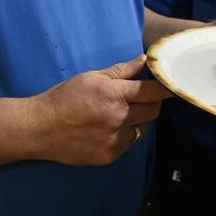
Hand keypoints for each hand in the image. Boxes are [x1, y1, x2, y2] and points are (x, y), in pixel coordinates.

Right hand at [32, 55, 172, 165]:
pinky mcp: (109, 156)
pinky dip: (124, 135)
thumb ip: (120, 71)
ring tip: (120, 113)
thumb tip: (143, 60)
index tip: (175, 85)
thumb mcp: (91, 77)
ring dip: (138, 120)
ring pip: (142, 129)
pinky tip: (108, 128)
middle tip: (143, 97)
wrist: (40, 129)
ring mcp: (114, 140)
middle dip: (152, 103)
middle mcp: (117, 118)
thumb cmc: (63, 97)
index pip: (152, 91)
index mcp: (113, 94)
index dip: (166, 88)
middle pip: (152, 111)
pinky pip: (128, 143)